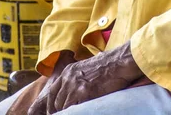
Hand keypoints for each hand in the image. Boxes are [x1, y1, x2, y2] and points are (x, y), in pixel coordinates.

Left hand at [28, 42, 144, 114]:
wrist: (120, 61)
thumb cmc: (109, 66)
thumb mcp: (87, 68)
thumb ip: (77, 78)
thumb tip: (75, 92)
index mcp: (68, 71)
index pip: (52, 93)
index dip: (50, 106)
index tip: (50, 113)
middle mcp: (68, 77)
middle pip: (55, 102)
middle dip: (57, 112)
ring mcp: (75, 85)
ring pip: (62, 107)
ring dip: (65, 112)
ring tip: (71, 113)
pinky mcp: (84, 92)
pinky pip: (73, 109)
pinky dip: (73, 113)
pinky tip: (80, 111)